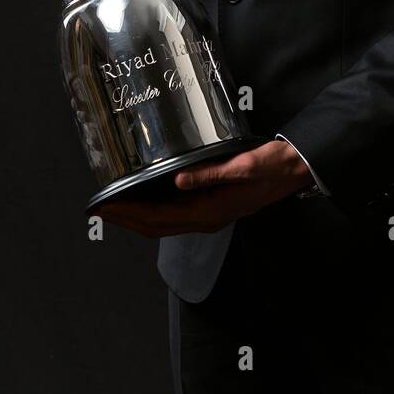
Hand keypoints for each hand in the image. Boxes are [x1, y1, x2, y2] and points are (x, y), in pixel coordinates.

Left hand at [93, 139, 314, 236]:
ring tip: (115, 204)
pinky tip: (145, 197)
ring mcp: (209, 215)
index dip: (129, 214)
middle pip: (154, 226)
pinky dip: (152, 210)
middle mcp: (206, 218)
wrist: (294, 171)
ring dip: (136, 216)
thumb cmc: (271, 167)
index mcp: (209, 212)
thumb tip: (179, 181)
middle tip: (99, 208)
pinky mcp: (211, 206)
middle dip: (125, 219)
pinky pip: (174, 215)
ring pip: (162, 223)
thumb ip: (210, 174)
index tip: (106, 207)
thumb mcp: (242, 166)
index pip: (158, 218)